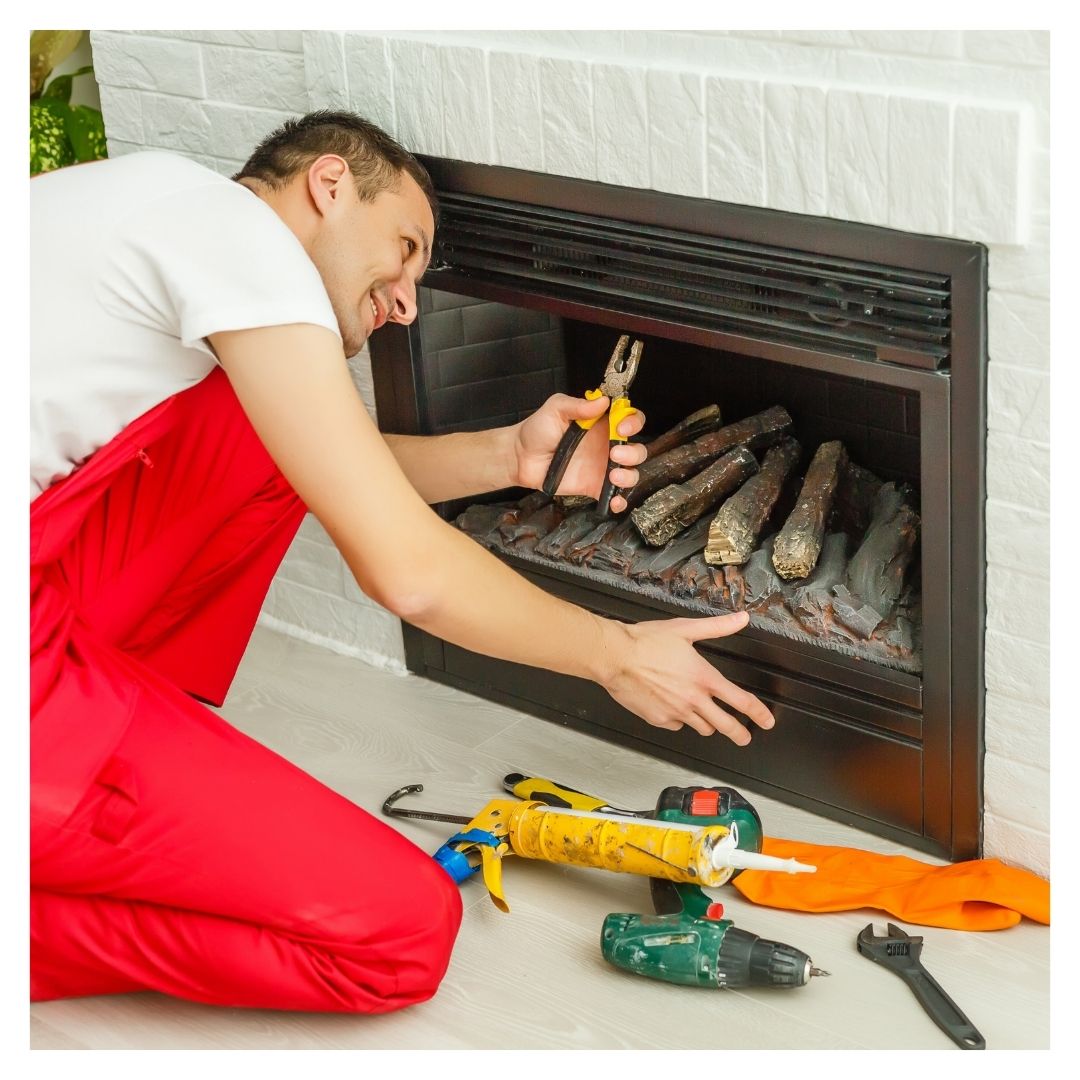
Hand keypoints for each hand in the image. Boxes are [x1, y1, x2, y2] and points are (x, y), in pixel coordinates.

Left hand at [512, 393, 647, 513]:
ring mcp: (602, 468)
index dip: (633, 422)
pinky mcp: (594, 487)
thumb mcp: (556, 409)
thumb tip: (603, 401)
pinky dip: (619, 501)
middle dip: (633, 453)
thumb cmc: (538, 429)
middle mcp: (607, 445)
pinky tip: (615, 501)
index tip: (622, 426)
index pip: (631, 420)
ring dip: (629, 476)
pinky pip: (613, 496)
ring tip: (613, 476)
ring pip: (631, 473)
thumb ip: (577, 405)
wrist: (521, 457)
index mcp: (603, 424)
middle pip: (637, 449)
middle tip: (613, 454)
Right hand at [597, 611, 774, 745]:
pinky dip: (679, 719)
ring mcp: (676, 713)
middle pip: (726, 726)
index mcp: (704, 678)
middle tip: (744, 737)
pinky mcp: (659, 719)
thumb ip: (718, 627)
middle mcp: (693, 700)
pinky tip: (674, 707)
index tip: (766, 720)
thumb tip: (741, 619)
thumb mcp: (686, 629)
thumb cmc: (646, 641)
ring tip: (707, 717)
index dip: (759, 714)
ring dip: (708, 723)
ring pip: (702, 728)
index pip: (741, 702)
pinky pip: (677, 725)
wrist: (615, 656)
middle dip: (740, 733)